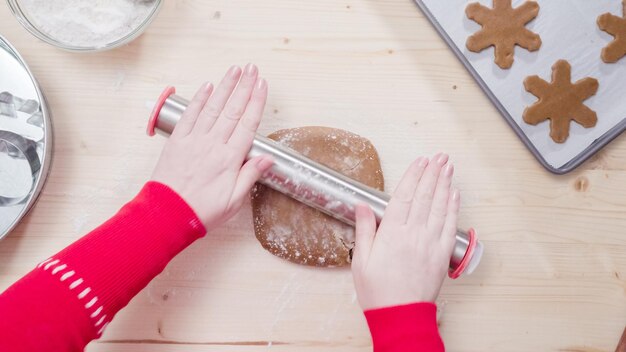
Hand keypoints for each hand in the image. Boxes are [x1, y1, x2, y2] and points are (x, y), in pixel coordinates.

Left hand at [152, 64, 272, 229]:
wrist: (167, 215)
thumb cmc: (202, 210)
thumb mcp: (233, 201)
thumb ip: (250, 176)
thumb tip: (268, 159)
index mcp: (230, 159)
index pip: (248, 124)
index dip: (256, 102)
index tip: (262, 85)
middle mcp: (213, 144)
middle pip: (233, 109)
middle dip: (244, 86)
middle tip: (252, 68)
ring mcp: (194, 140)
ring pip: (213, 107)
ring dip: (225, 86)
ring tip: (235, 70)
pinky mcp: (178, 141)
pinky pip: (190, 115)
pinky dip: (199, 99)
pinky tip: (208, 86)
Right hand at [351, 154, 459, 309]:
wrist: (400, 315)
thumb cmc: (378, 291)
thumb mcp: (361, 260)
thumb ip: (365, 229)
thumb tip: (363, 205)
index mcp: (392, 233)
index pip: (404, 196)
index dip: (413, 176)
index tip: (420, 161)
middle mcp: (414, 234)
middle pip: (425, 196)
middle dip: (433, 173)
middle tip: (439, 156)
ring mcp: (431, 243)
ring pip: (440, 207)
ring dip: (445, 184)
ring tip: (448, 167)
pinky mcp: (442, 254)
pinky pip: (450, 226)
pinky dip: (453, 208)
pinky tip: (455, 195)